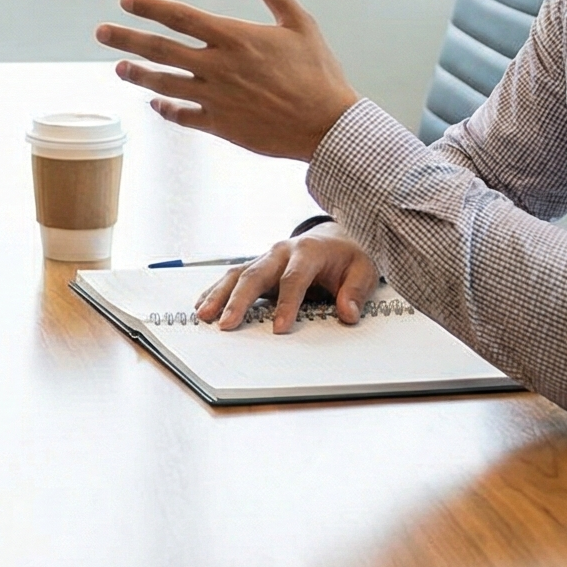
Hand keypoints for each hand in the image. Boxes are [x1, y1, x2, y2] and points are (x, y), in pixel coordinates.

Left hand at [92, 0, 362, 159]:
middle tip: (101, 33)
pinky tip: (154, 104)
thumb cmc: (318, 73)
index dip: (150, 7)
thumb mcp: (300, 24)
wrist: (327, 126)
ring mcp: (216, 99)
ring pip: (165, 84)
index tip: (124, 0)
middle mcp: (217, 67)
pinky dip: (166, 109)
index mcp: (234, 38)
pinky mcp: (221, 126)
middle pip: (160, 50)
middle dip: (127, 39)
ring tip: (118, 68)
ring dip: (138, 75)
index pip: (180, 17)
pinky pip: (184, 116)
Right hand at [193, 227, 377, 332]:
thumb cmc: (349, 256)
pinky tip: (202, 305)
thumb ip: (356, 292)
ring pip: (237, 274)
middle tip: (227, 324)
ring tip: (204, 315)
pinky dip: (216, 290)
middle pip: (255, 274)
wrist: (338, 237)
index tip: (280, 328)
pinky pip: (232, 276)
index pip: (294, 278)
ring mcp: (266, 257)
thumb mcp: (364, 271)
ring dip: (219, 295)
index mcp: (309, 251)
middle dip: (239, 301)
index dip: (287, 303)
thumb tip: (348, 313)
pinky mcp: (258, 266)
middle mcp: (282, 251)